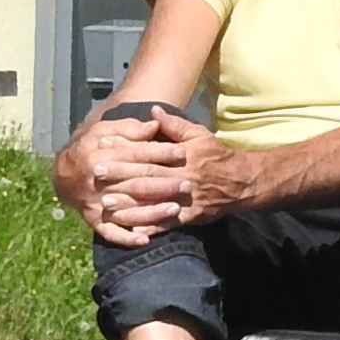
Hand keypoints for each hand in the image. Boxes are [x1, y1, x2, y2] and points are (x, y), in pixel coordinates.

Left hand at [87, 105, 244, 236]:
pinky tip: (132, 229)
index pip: (149, 154)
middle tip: (97, 175)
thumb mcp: (199, 135)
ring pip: (154, 203)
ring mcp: (186, 200)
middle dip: (121, 177)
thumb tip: (153, 111)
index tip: (105, 147)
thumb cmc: (216, 156)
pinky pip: (168, 224)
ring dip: (130, 205)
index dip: (126, 151)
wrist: (242, 182)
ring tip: (107, 205)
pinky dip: (151, 227)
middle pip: (147, 178)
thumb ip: (175, 125)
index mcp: (182, 158)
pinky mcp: (191, 217)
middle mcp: (182, 178)